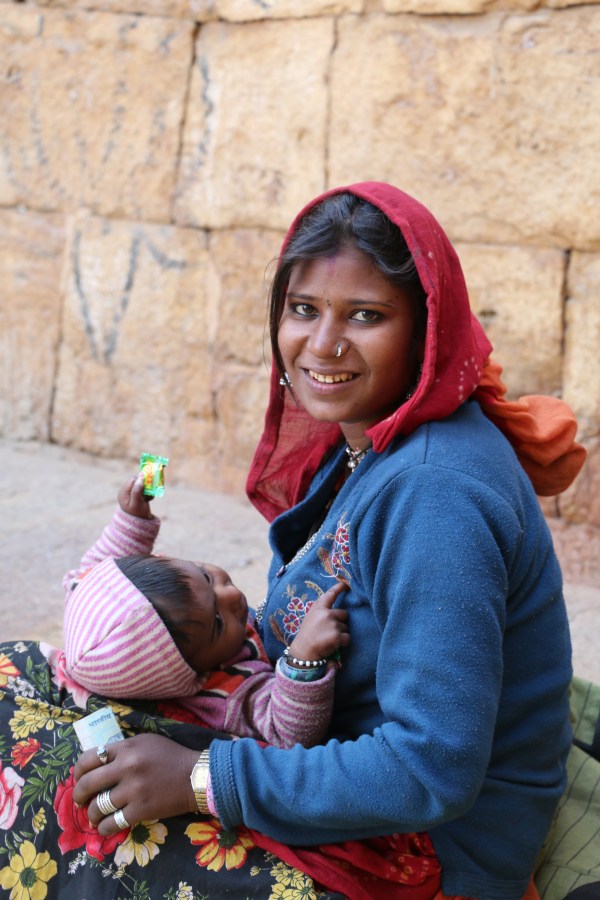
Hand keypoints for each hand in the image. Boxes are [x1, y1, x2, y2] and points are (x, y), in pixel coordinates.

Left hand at [73, 734, 199, 834]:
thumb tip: (97, 763)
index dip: (78, 771)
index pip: (89, 758)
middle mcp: (127, 767)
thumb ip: (122, 750)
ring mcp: (133, 790)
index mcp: (127, 747)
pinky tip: (105, 827)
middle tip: (79, 801)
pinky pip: (112, 823)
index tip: (79, 779)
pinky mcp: (141, 810)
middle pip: (88, 783)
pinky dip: (104, 828)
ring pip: (97, 807)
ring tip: (94, 816)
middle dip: (78, 795)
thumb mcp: (145, 742)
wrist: (195, 776)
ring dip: (91, 814)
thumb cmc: (170, 757)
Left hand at [118, 474, 153, 519]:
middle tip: (147, 495)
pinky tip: (147, 500)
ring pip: (142, 484)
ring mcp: (131, 492)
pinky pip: (144, 489)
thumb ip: (137, 491)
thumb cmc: (137, 514)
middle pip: (138, 480)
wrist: (140, 524)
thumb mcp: (137, 503)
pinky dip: (148, 493)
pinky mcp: (136, 494)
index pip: (133, 479)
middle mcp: (126, 491)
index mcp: (123, 492)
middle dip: (145, 487)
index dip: (141, 483)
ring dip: (147, 490)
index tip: (146, 490)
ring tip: (147, 499)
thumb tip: (140, 479)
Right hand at [288, 581, 349, 660]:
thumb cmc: (307, 634)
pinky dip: (343, 642)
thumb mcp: (311, 617)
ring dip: (341, 633)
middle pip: (344, 614)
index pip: (331, 594)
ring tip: (329, 638)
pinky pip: (347, 638)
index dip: (340, 587)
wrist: (303, 651)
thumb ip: (322, 611)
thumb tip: (336, 610)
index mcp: (318, 607)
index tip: (347, 583)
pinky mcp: (337, 636)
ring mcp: (332, 624)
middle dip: (340, 622)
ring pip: (346, 627)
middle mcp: (326, 613)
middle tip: (330, 630)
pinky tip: (334, 645)